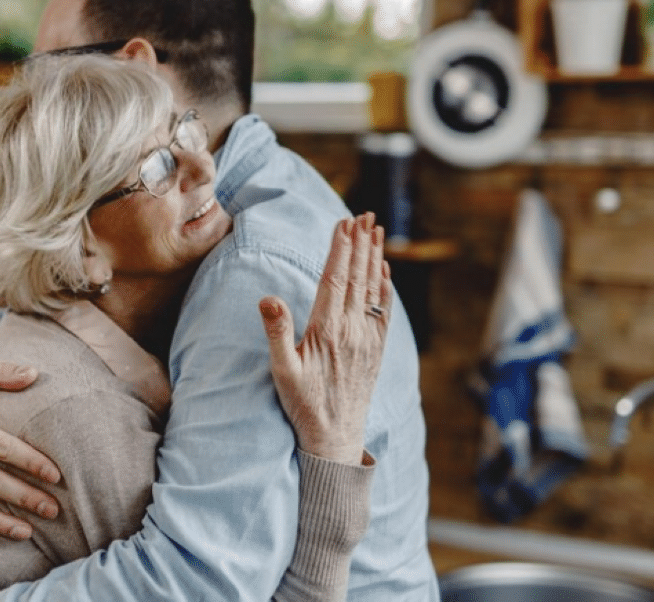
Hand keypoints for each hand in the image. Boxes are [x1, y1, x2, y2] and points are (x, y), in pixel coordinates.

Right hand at [260, 213, 390, 465]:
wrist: (335, 438)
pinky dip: (385, 287)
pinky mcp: (376, 350)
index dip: (340, 249)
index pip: (336, 279)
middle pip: (359, 277)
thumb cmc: (303, 404)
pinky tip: (385, 271)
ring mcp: (368, 339)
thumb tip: (268, 299)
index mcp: (328, 330)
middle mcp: (353, 330)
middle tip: (364, 215)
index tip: (343, 223)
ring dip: (375, 258)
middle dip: (361, 244)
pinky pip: (384, 311)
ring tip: (376, 230)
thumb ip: (277, 332)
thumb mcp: (282, 371)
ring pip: (374, 290)